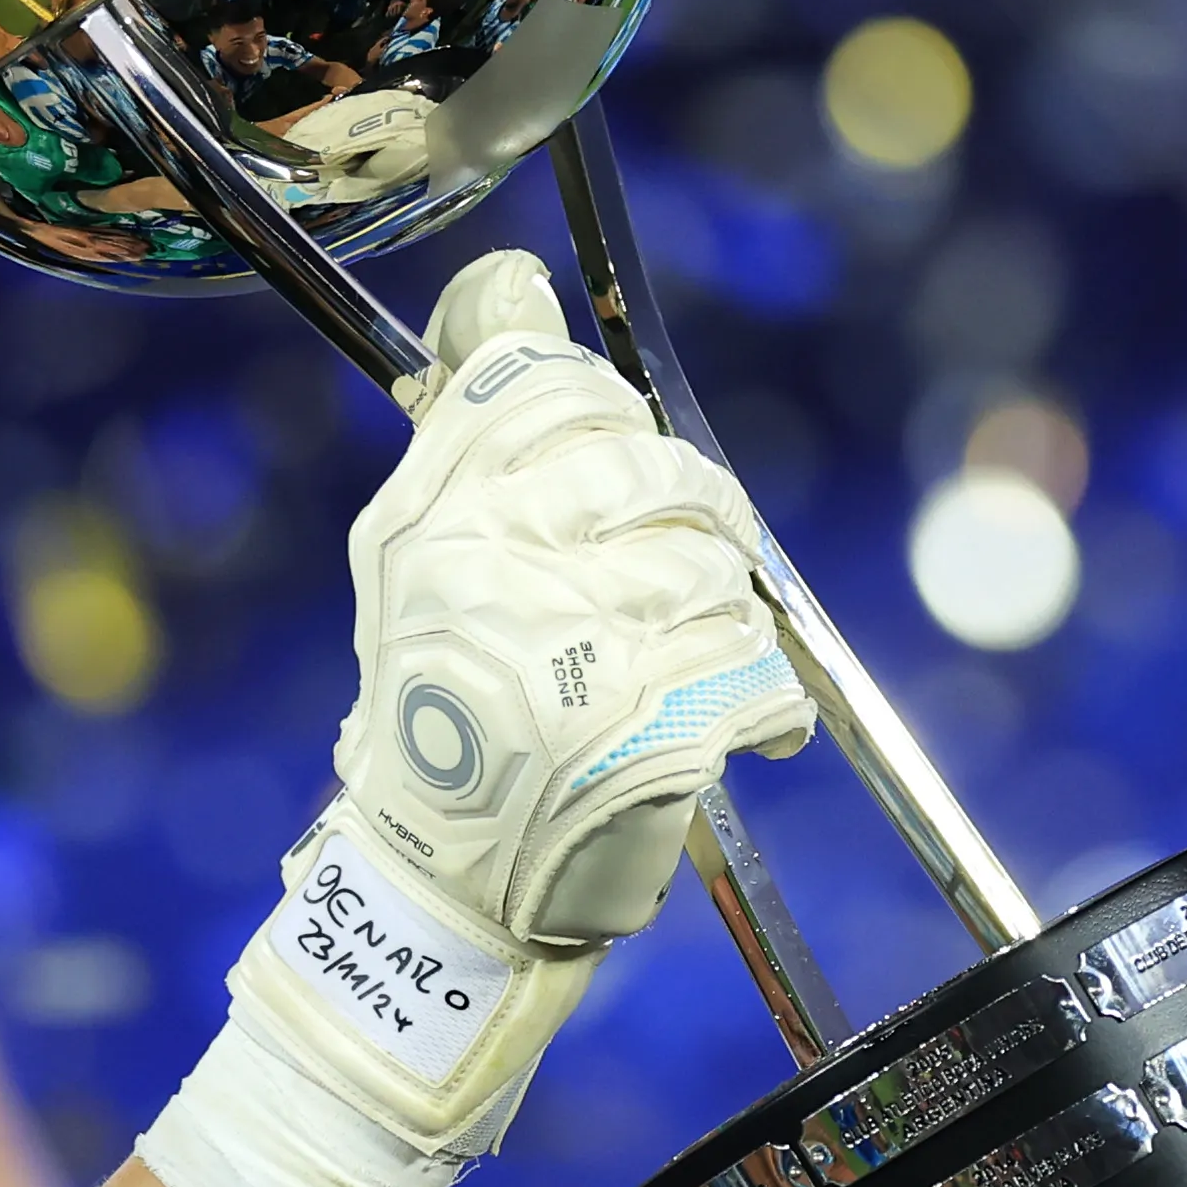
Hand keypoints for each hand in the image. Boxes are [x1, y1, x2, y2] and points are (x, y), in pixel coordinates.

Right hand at [228, 252, 812, 1155]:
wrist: (440, 900)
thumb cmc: (447, 728)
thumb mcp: (422, 568)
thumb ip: (480, 441)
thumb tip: (515, 286)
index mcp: (426, 519)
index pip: (541, 381)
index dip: (603, 411)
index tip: (614, 453)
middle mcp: (483, 568)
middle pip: (649, 466)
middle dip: (689, 516)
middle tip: (675, 573)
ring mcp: (560, 646)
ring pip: (711, 566)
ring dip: (719, 620)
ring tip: (674, 669)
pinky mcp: (637, 726)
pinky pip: (752, 661)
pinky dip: (763, 699)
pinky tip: (729, 728)